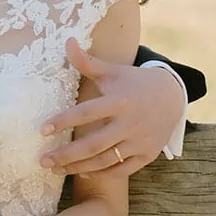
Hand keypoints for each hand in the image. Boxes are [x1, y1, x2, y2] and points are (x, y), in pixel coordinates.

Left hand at [39, 39, 185, 176]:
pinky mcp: (148, 155)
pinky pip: (123, 170)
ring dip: (78, 167)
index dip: (63, 121)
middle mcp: (130, 123)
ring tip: (56, 170)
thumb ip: (87, 62)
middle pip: (94, 144)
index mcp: (119, 101)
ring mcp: (140, 142)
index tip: (42, 130)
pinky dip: (102, 174)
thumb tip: (66, 41)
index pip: (86, 113)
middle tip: (42, 161)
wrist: (173, 96)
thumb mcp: (113, 71)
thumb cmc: (134, 82)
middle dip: (66, 155)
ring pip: (105, 160)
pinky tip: (82, 173)